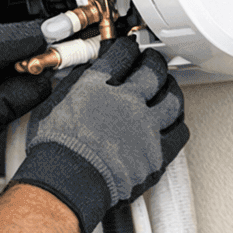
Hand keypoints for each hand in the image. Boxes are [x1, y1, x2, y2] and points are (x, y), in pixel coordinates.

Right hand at [8, 36, 187, 232]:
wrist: (65, 185)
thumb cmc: (54, 152)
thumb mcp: (53, 106)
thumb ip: (74, 86)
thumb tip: (85, 75)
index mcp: (99, 86)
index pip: (122, 54)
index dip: (126, 48)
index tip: (128, 49)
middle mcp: (127, 102)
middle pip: (153, 70)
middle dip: (153, 62)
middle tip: (151, 62)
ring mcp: (145, 127)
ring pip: (173, 99)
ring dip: (170, 89)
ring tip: (167, 88)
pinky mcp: (156, 153)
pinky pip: (180, 132)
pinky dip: (178, 122)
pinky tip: (173, 120)